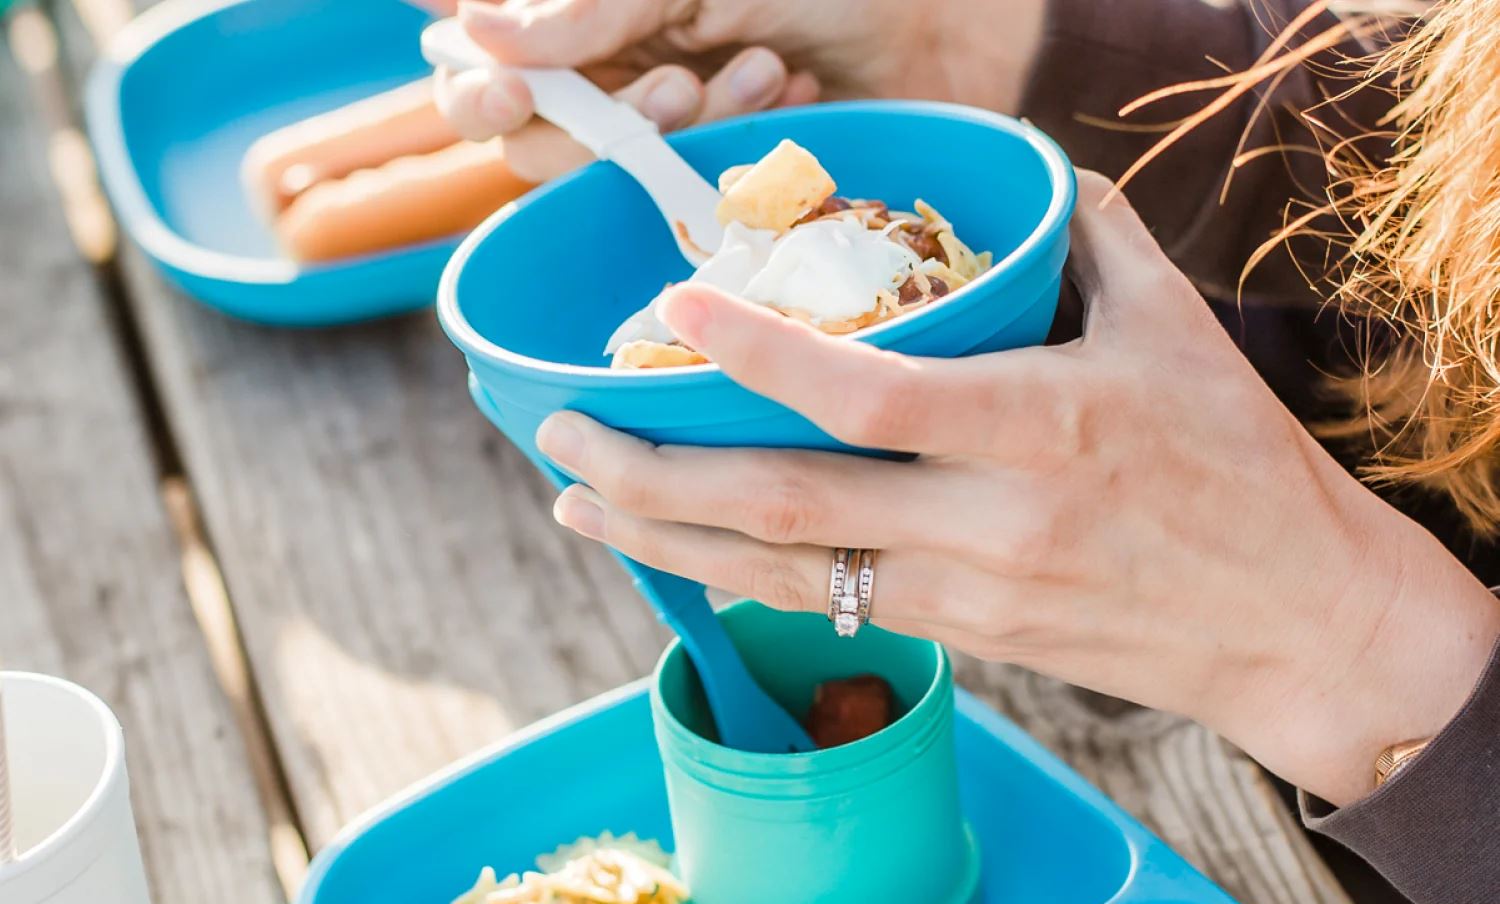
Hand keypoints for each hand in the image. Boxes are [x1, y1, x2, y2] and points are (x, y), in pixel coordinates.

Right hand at [436, 0, 1041, 181]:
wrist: (952, 16)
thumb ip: (591, 4)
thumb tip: (475, 35)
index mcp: (594, 10)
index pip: (485, 66)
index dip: (482, 90)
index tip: (514, 95)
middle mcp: (615, 72)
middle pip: (534, 144)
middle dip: (601, 125)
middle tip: (677, 86)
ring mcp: (672, 139)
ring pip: (611, 185)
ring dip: (677, 135)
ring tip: (761, 74)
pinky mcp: (727, 194)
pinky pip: (688, 213)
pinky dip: (733, 162)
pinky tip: (790, 102)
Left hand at [537, 173, 1499, 806]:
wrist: (1291, 622)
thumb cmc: (1240, 466)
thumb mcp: (1173, 330)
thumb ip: (1083, 240)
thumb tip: (1008, 178)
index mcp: (1040, 429)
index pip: (865, 392)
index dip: (753, 355)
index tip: (669, 313)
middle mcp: (987, 523)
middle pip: (784, 506)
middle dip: (654, 477)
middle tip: (559, 445)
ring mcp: (967, 596)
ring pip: (784, 576)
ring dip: (670, 543)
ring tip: (580, 509)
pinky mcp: (965, 641)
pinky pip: (829, 608)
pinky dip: (744, 578)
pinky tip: (683, 553)